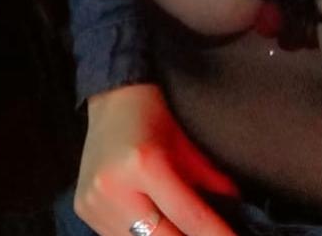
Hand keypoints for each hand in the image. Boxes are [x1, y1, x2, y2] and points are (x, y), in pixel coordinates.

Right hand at [74, 83, 240, 235]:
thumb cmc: (155, 118)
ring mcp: (94, 202)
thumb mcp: (189, 147)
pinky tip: (159, 228)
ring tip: (186, 231)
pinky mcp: (84, 210)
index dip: (218, 234)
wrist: (112, 99)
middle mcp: (114, 187)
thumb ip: (213, 183)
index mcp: (145, 165)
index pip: (190, 217)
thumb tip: (238, 213)